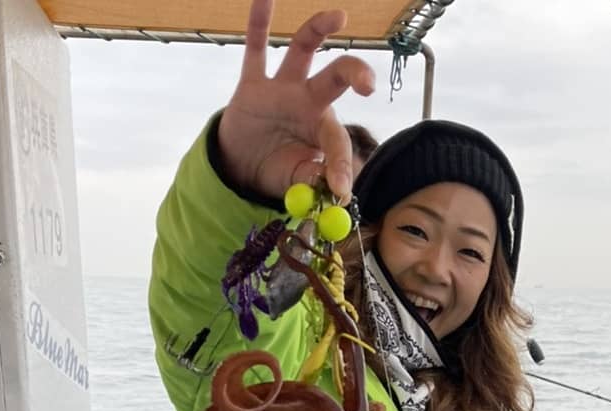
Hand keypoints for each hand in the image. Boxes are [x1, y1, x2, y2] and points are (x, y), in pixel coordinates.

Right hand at [218, 0, 375, 202]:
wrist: (242, 165)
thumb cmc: (278, 168)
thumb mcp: (294, 180)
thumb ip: (312, 180)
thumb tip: (332, 192)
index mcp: (322, 128)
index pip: (337, 139)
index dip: (339, 164)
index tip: (340, 189)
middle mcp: (307, 101)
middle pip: (336, 77)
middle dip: (354, 75)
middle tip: (368, 84)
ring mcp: (281, 88)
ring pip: (303, 51)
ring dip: (318, 29)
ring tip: (340, 16)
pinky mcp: (252, 84)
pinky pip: (255, 48)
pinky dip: (258, 23)